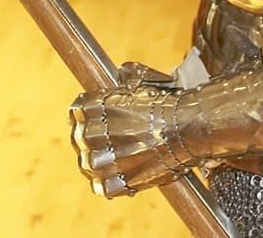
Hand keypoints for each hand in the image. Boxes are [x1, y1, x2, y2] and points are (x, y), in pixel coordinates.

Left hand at [68, 63, 195, 198]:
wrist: (186, 127)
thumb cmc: (166, 103)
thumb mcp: (139, 83)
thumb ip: (122, 84)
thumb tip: (119, 75)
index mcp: (95, 107)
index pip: (76, 113)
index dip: (86, 117)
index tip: (94, 121)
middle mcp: (95, 133)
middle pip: (78, 139)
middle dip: (90, 140)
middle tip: (107, 142)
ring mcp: (106, 158)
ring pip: (87, 164)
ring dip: (98, 162)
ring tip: (113, 160)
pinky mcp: (120, 180)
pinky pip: (102, 186)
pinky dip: (109, 183)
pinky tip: (120, 176)